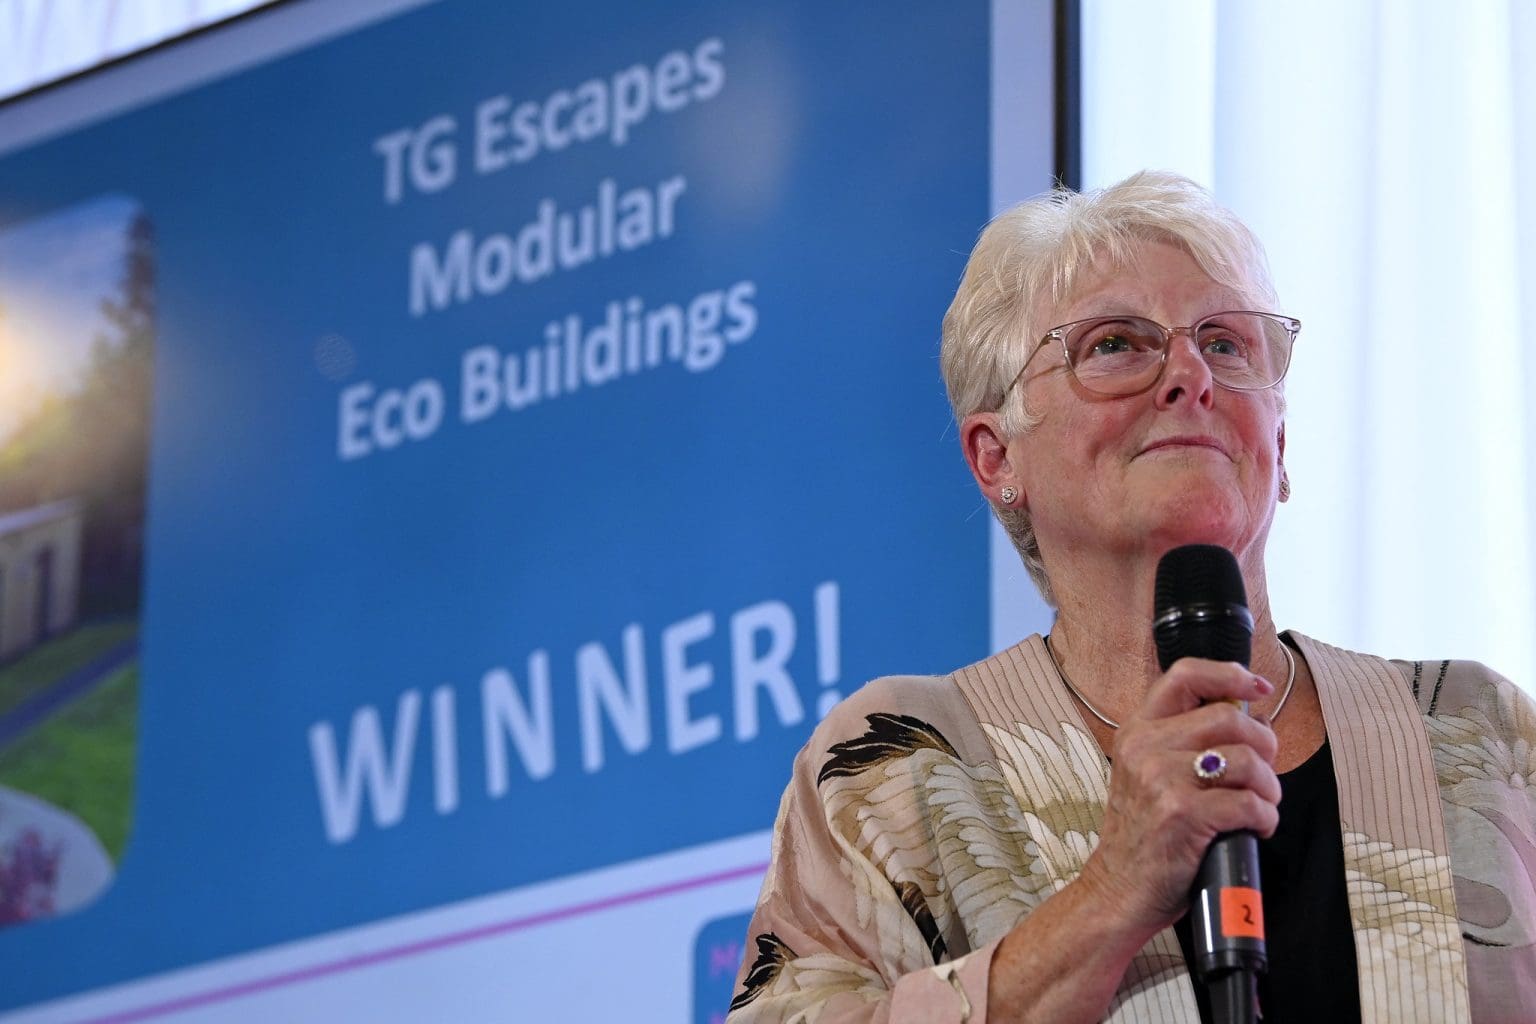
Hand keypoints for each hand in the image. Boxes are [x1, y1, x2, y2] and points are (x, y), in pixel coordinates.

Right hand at [1076, 657, 1280, 936]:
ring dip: (1269, 787)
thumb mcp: (1145, 773)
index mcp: (1137, 730)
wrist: (1119, 889)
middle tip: (1264, 772)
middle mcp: (1145, 747)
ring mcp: (1162, 780)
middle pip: (1229, 717)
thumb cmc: (1144, 835)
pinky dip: (1265, 817)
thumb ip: (1180, 742)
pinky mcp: (1183, 815)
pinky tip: (1256, 828)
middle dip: (1264, 745)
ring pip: (1247, 760)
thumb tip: (1247, 718)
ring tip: (1262, 805)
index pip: (1185, 675)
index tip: (1256, 688)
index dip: (1230, 674)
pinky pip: (1249, 803)